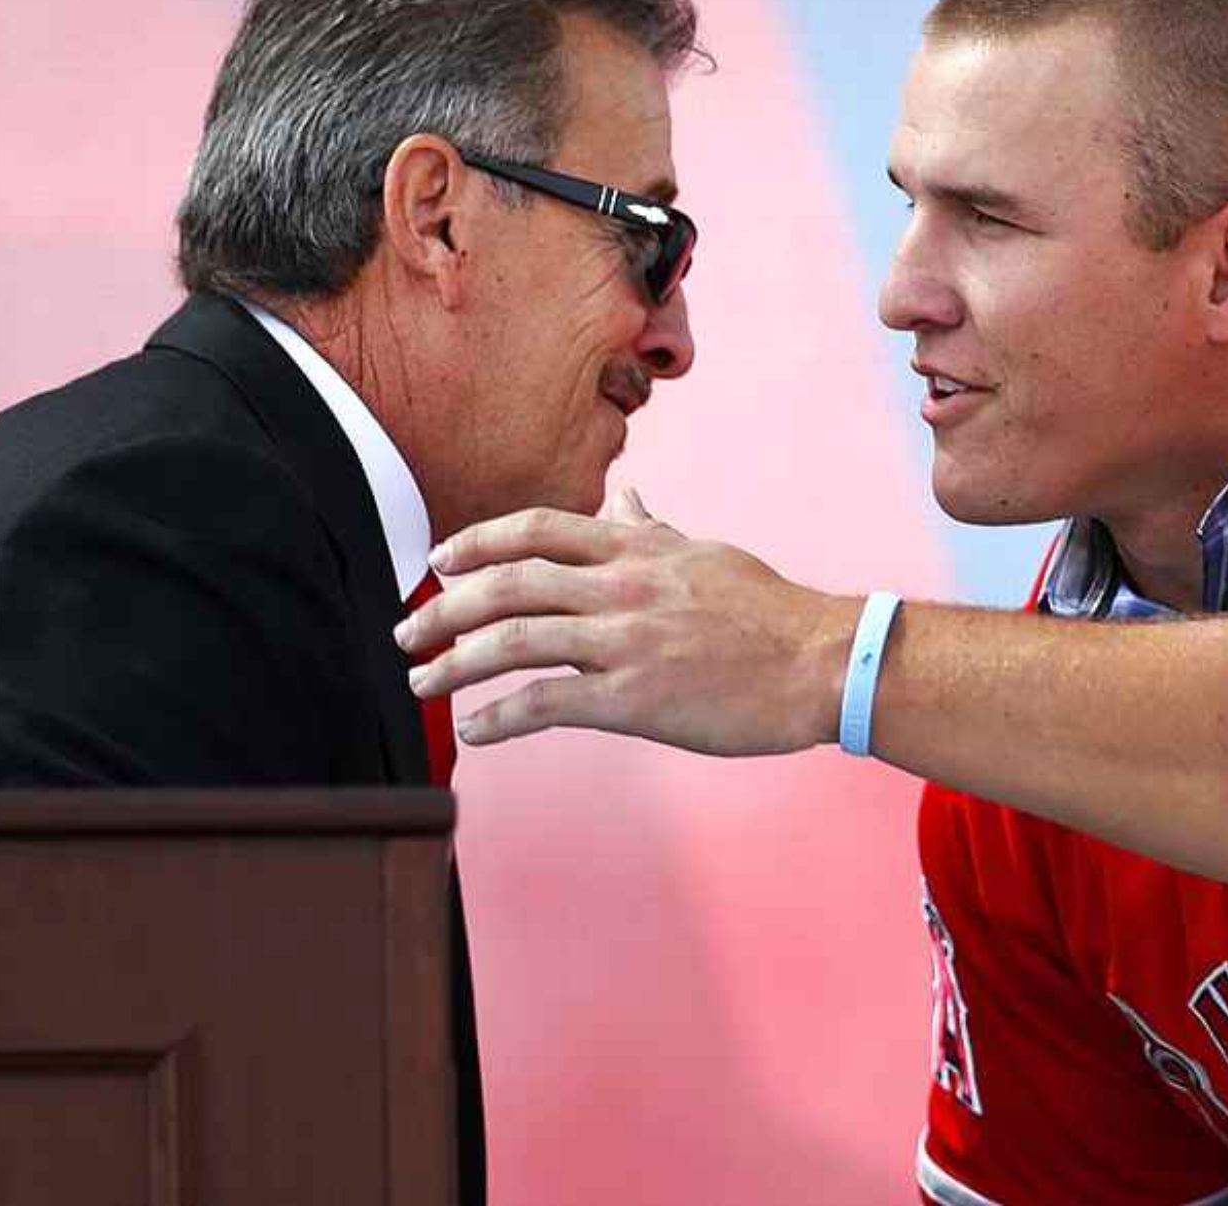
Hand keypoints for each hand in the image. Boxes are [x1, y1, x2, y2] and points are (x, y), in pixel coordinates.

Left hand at [395, 490, 860, 754]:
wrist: (821, 661)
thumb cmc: (768, 610)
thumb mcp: (702, 552)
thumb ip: (651, 528)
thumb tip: (624, 497)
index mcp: (635, 548)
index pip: (535, 529)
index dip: (477, 543)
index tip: (439, 560)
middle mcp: (621, 585)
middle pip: (507, 584)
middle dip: (444, 608)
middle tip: (407, 631)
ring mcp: (625, 641)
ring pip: (513, 642)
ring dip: (453, 663)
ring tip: (421, 681)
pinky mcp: (634, 698)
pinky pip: (546, 704)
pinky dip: (499, 719)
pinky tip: (475, 731)